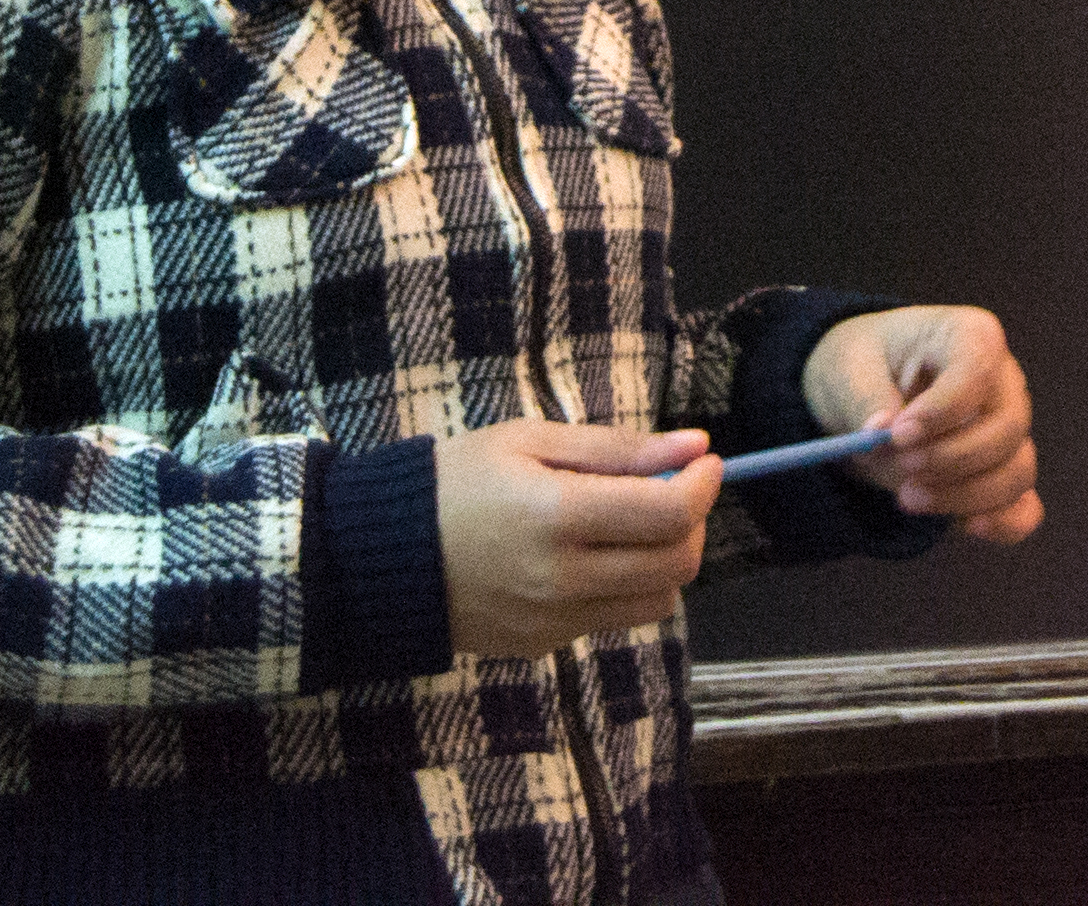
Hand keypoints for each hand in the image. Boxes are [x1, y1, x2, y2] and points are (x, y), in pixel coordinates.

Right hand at [435, 415, 719, 658]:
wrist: (383, 557)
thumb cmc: (456, 481)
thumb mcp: (529, 442)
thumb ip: (616, 448)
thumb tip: (692, 446)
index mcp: (557, 516)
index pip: (668, 515)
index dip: (703, 486)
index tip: (704, 460)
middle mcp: (562, 579)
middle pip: (676, 564)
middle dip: (690, 522)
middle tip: (669, 490)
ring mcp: (555, 621)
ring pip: (657, 600)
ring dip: (664, 560)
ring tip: (630, 525)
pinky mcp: (546, 645)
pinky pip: (613, 618)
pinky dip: (623, 586)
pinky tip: (588, 557)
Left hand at [798, 303, 1041, 543]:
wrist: (865, 394)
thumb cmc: (863, 366)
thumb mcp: (847, 368)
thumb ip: (863, 398)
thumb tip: (878, 433)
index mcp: (969, 336)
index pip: (978, 368)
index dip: (944, 408)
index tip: (897, 435)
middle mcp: (1003, 382)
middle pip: (1007, 427)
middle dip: (953, 458)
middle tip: (902, 470)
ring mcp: (1009, 430)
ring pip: (1017, 470)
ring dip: (966, 495)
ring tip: (907, 498)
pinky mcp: (1002, 474)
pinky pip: (1023, 505)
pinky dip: (1002, 522)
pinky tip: (966, 526)